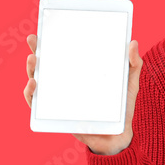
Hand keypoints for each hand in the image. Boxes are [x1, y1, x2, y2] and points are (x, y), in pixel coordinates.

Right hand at [23, 34, 142, 155]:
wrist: (120, 135)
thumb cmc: (123, 108)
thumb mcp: (130, 83)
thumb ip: (133, 64)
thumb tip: (133, 42)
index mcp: (81, 73)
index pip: (63, 54)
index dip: (51, 42)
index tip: (44, 29)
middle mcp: (67, 84)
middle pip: (46, 66)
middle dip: (36, 51)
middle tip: (33, 41)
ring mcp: (60, 99)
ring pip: (38, 82)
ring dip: (31, 70)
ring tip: (33, 60)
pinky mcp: (57, 114)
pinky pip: (38, 105)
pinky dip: (31, 95)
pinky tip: (34, 85)